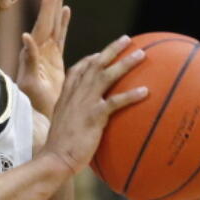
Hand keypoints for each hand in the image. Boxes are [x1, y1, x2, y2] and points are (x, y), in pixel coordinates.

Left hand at [16, 0, 69, 117]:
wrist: (38, 115)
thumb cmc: (32, 101)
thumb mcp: (30, 80)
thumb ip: (29, 58)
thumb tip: (26, 36)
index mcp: (35, 51)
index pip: (43, 22)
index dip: (47, 5)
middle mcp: (40, 49)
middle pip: (48, 18)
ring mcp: (47, 53)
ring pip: (54, 24)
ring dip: (56, 6)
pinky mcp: (55, 60)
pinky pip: (60, 36)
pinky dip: (63, 23)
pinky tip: (66, 11)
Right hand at [43, 35, 147, 174]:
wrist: (54, 159)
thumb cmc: (59, 149)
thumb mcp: (63, 126)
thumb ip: (73, 117)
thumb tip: (84, 121)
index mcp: (66, 96)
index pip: (77, 70)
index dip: (90, 59)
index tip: (100, 53)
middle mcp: (75, 95)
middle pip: (95, 65)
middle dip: (112, 49)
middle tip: (127, 39)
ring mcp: (84, 104)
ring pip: (106, 76)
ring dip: (125, 63)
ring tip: (141, 55)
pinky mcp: (94, 116)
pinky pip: (115, 102)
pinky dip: (130, 95)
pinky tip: (145, 92)